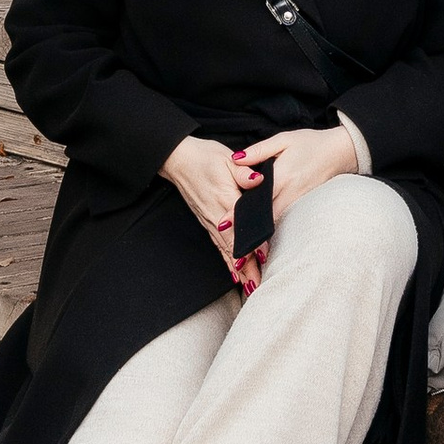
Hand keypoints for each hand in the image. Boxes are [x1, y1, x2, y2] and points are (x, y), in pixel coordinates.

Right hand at [162, 134, 257, 281]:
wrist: (179, 160)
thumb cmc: (205, 157)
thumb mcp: (227, 159)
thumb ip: (243, 172)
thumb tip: (258, 180)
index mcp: (224, 198)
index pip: (240, 225)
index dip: (251, 241)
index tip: (263, 255)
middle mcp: (216, 215)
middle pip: (233, 245)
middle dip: (246, 265)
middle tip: (258, 283)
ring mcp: (210, 221)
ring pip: (226, 250)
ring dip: (238, 269)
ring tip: (250, 286)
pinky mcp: (207, 222)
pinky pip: (218, 246)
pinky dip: (227, 261)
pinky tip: (235, 275)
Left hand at [235, 123, 360, 230]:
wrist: (339, 152)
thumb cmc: (311, 143)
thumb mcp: (283, 140)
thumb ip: (259, 151)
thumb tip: (236, 159)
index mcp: (282, 176)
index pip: (257, 200)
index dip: (240, 213)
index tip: (224, 223)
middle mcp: (290, 193)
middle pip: (265, 217)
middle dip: (248, 230)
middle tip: (229, 240)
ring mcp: (297, 202)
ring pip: (274, 222)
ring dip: (258, 231)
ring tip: (240, 242)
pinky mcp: (302, 205)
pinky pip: (283, 219)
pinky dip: (270, 225)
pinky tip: (259, 233)